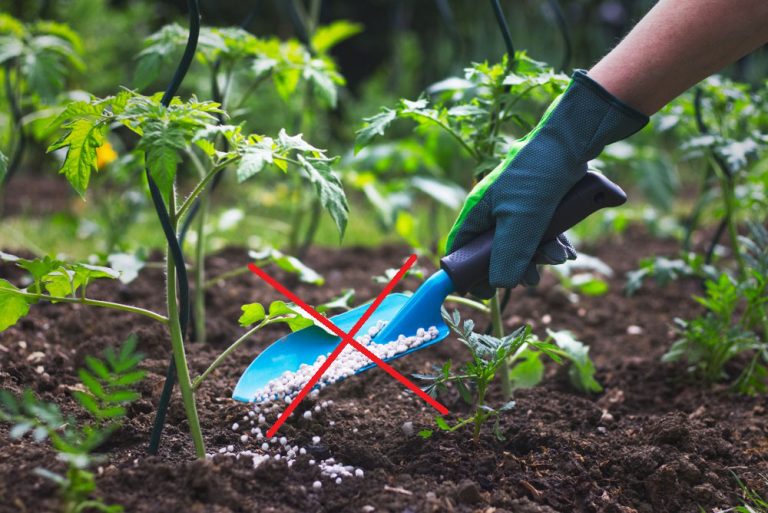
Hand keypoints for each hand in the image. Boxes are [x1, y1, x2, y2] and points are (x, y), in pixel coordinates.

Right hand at [447, 70, 647, 298]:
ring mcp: (518, 208)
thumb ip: (508, 255)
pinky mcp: (540, 206)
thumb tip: (499, 285)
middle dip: (516, 267)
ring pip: (522, 245)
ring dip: (540, 256)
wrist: (573, 142)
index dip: (468, 272)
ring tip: (558, 257)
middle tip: (532, 277)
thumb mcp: (521, 220)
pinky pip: (542, 234)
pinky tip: (567, 251)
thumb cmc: (537, 175)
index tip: (484, 292)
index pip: (461, 249)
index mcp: (478, 211)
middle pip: (495, 253)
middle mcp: (494, 211)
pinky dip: (553, 245)